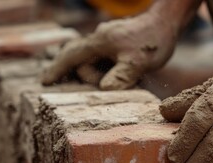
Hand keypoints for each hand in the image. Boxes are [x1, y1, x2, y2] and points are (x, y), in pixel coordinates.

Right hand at [41, 15, 175, 89]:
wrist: (167, 22)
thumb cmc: (153, 41)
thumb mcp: (138, 62)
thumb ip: (121, 77)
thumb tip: (104, 90)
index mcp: (99, 42)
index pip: (71, 56)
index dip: (57, 70)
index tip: (45, 82)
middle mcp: (100, 38)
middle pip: (82, 61)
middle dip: (89, 78)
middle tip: (108, 87)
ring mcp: (109, 39)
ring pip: (95, 61)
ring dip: (103, 74)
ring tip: (125, 79)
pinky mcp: (118, 42)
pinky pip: (106, 58)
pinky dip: (108, 69)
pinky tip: (125, 74)